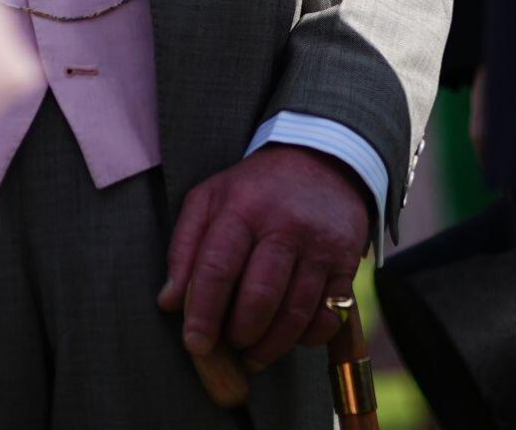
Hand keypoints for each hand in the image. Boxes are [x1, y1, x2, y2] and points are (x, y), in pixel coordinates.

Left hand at [157, 145, 369, 371]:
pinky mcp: (346, 262)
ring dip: (270, 346)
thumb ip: (184, 247)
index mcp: (242, 207)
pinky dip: (308, 338)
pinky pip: (328, 316)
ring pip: (295, 313)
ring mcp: (319, 245)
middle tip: (229, 345)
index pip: (218, 268)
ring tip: (253, 354)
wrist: (320, 161)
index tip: (195, 344)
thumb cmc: (254, 189)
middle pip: (259, 297)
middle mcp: (284, 225)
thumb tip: (169, 302)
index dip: (204, 313)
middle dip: (240, 333)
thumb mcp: (209, 198)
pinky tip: (291, 336)